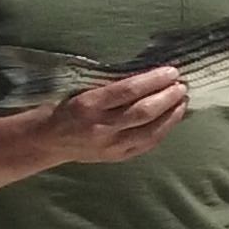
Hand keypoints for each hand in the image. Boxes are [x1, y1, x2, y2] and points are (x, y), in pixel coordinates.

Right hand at [48, 65, 187, 163]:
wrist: (46, 141)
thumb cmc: (64, 106)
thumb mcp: (80, 90)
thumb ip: (110, 85)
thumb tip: (149, 74)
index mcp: (87, 105)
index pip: (128, 91)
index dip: (153, 80)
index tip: (171, 71)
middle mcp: (100, 128)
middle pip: (143, 112)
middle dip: (167, 97)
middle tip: (181, 85)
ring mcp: (110, 146)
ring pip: (150, 132)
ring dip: (171, 115)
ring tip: (183, 100)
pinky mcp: (117, 157)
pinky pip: (147, 145)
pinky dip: (163, 130)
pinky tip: (173, 118)